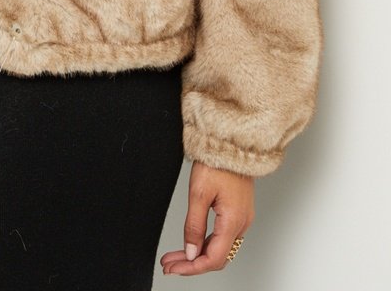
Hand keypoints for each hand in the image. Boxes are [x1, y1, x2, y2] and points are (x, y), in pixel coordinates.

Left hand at [160, 160, 254, 274]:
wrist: (232, 143)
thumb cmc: (217, 163)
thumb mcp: (198, 193)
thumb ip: (194, 226)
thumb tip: (191, 252)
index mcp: (233, 221)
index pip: (213, 259)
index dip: (191, 268)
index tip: (173, 269)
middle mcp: (241, 224)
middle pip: (217, 257)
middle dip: (192, 264)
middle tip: (170, 265)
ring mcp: (242, 218)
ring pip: (220, 248)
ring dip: (198, 254)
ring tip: (175, 256)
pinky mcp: (239, 212)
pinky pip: (224, 236)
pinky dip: (207, 243)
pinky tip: (193, 243)